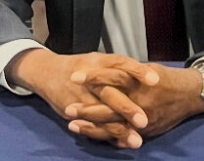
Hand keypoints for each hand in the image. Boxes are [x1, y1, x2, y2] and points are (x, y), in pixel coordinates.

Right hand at [9, 50, 155, 147]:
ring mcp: (81, 98)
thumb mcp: (99, 60)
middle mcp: (90, 80)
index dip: (138, 71)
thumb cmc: (80, 66)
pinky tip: (120, 143)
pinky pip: (91, 126)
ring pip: (101, 115)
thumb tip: (148, 75)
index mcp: (99, 63)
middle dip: (127, 108)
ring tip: (136, 141)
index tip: (156, 81)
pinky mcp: (73, 112)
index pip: (121, 64)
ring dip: (118, 130)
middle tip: (145, 121)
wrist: (48, 73)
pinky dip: (105, 136)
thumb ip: (120, 68)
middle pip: (111, 94)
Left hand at [68, 63, 203, 141]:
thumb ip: (126, 74)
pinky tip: (92, 137)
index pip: (112, 77)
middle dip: (87, 108)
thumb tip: (102, 74)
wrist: (189, 94)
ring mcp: (142, 118)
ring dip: (92, 125)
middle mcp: (139, 100)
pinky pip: (123, 136)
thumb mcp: (145, 70)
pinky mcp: (145, 130)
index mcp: (138, 81)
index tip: (75, 77)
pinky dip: (107, 137)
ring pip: (113, 124)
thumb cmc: (164, 78)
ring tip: (73, 125)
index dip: (93, 77)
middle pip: (109, 104)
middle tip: (68, 108)